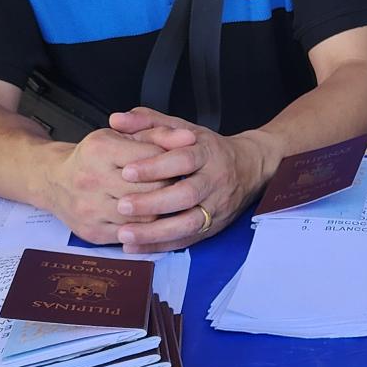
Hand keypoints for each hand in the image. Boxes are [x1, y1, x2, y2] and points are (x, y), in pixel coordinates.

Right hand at [44, 125, 177, 244]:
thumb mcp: (121, 136)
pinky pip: (131, 235)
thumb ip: (158, 134)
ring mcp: (90, 209)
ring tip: (164, 201)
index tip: (178, 163)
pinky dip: (145, 228)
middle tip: (176, 184)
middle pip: (150, 189)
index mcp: (100, 149)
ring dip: (160, 210)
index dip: (170, 161)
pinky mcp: (92, 232)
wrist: (54, 181)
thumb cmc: (93, 157)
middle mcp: (91, 179)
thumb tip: (189, 138)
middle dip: (169, 187)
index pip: (151, 157)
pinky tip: (149, 218)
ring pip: (144, 216)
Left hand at [105, 107, 275, 250]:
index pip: (183, 160)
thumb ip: (149, 121)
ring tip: (124, 234)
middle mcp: (214, 181)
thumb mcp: (182, 128)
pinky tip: (135, 247)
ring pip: (188, 223)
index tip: (127, 171)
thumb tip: (117, 119)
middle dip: (153, 202)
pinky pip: (187, 240)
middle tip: (122, 205)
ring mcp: (216, 207)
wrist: (249, 168)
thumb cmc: (207, 148)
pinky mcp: (213, 227)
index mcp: (206, 153)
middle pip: (186, 194)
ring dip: (155, 232)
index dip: (155, 166)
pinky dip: (160, 246)